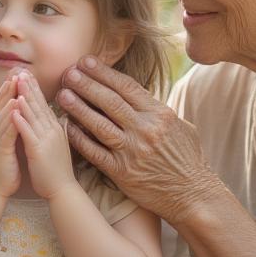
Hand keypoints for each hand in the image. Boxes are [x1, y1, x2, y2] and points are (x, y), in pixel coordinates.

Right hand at [0, 75, 20, 197]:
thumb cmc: (5, 165)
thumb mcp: (8, 142)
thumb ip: (12, 127)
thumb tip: (20, 112)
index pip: (1, 104)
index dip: (7, 88)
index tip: (16, 73)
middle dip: (7, 87)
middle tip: (15, 70)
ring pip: (1, 115)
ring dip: (7, 98)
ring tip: (14, 83)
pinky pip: (5, 131)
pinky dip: (10, 118)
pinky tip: (16, 107)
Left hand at [11, 71, 75, 200]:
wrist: (63, 190)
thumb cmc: (57, 171)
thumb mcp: (57, 145)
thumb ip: (54, 131)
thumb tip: (54, 119)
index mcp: (55, 129)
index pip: (44, 105)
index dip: (35, 90)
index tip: (27, 76)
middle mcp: (52, 130)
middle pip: (39, 104)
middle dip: (29, 87)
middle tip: (21, 71)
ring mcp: (46, 139)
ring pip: (34, 114)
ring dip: (25, 96)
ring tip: (17, 81)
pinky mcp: (39, 149)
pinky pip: (28, 131)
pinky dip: (21, 118)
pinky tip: (14, 107)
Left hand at [57, 56, 222, 224]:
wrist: (193, 195)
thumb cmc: (187, 159)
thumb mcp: (180, 126)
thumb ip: (156, 110)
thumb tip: (136, 94)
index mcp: (160, 114)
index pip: (127, 87)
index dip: (104, 72)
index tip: (86, 62)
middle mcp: (145, 130)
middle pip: (110, 101)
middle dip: (86, 84)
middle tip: (68, 73)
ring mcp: (132, 151)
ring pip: (99, 124)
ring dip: (78, 108)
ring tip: (62, 95)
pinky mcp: (122, 172)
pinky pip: (94, 152)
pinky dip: (78, 139)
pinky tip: (66, 127)